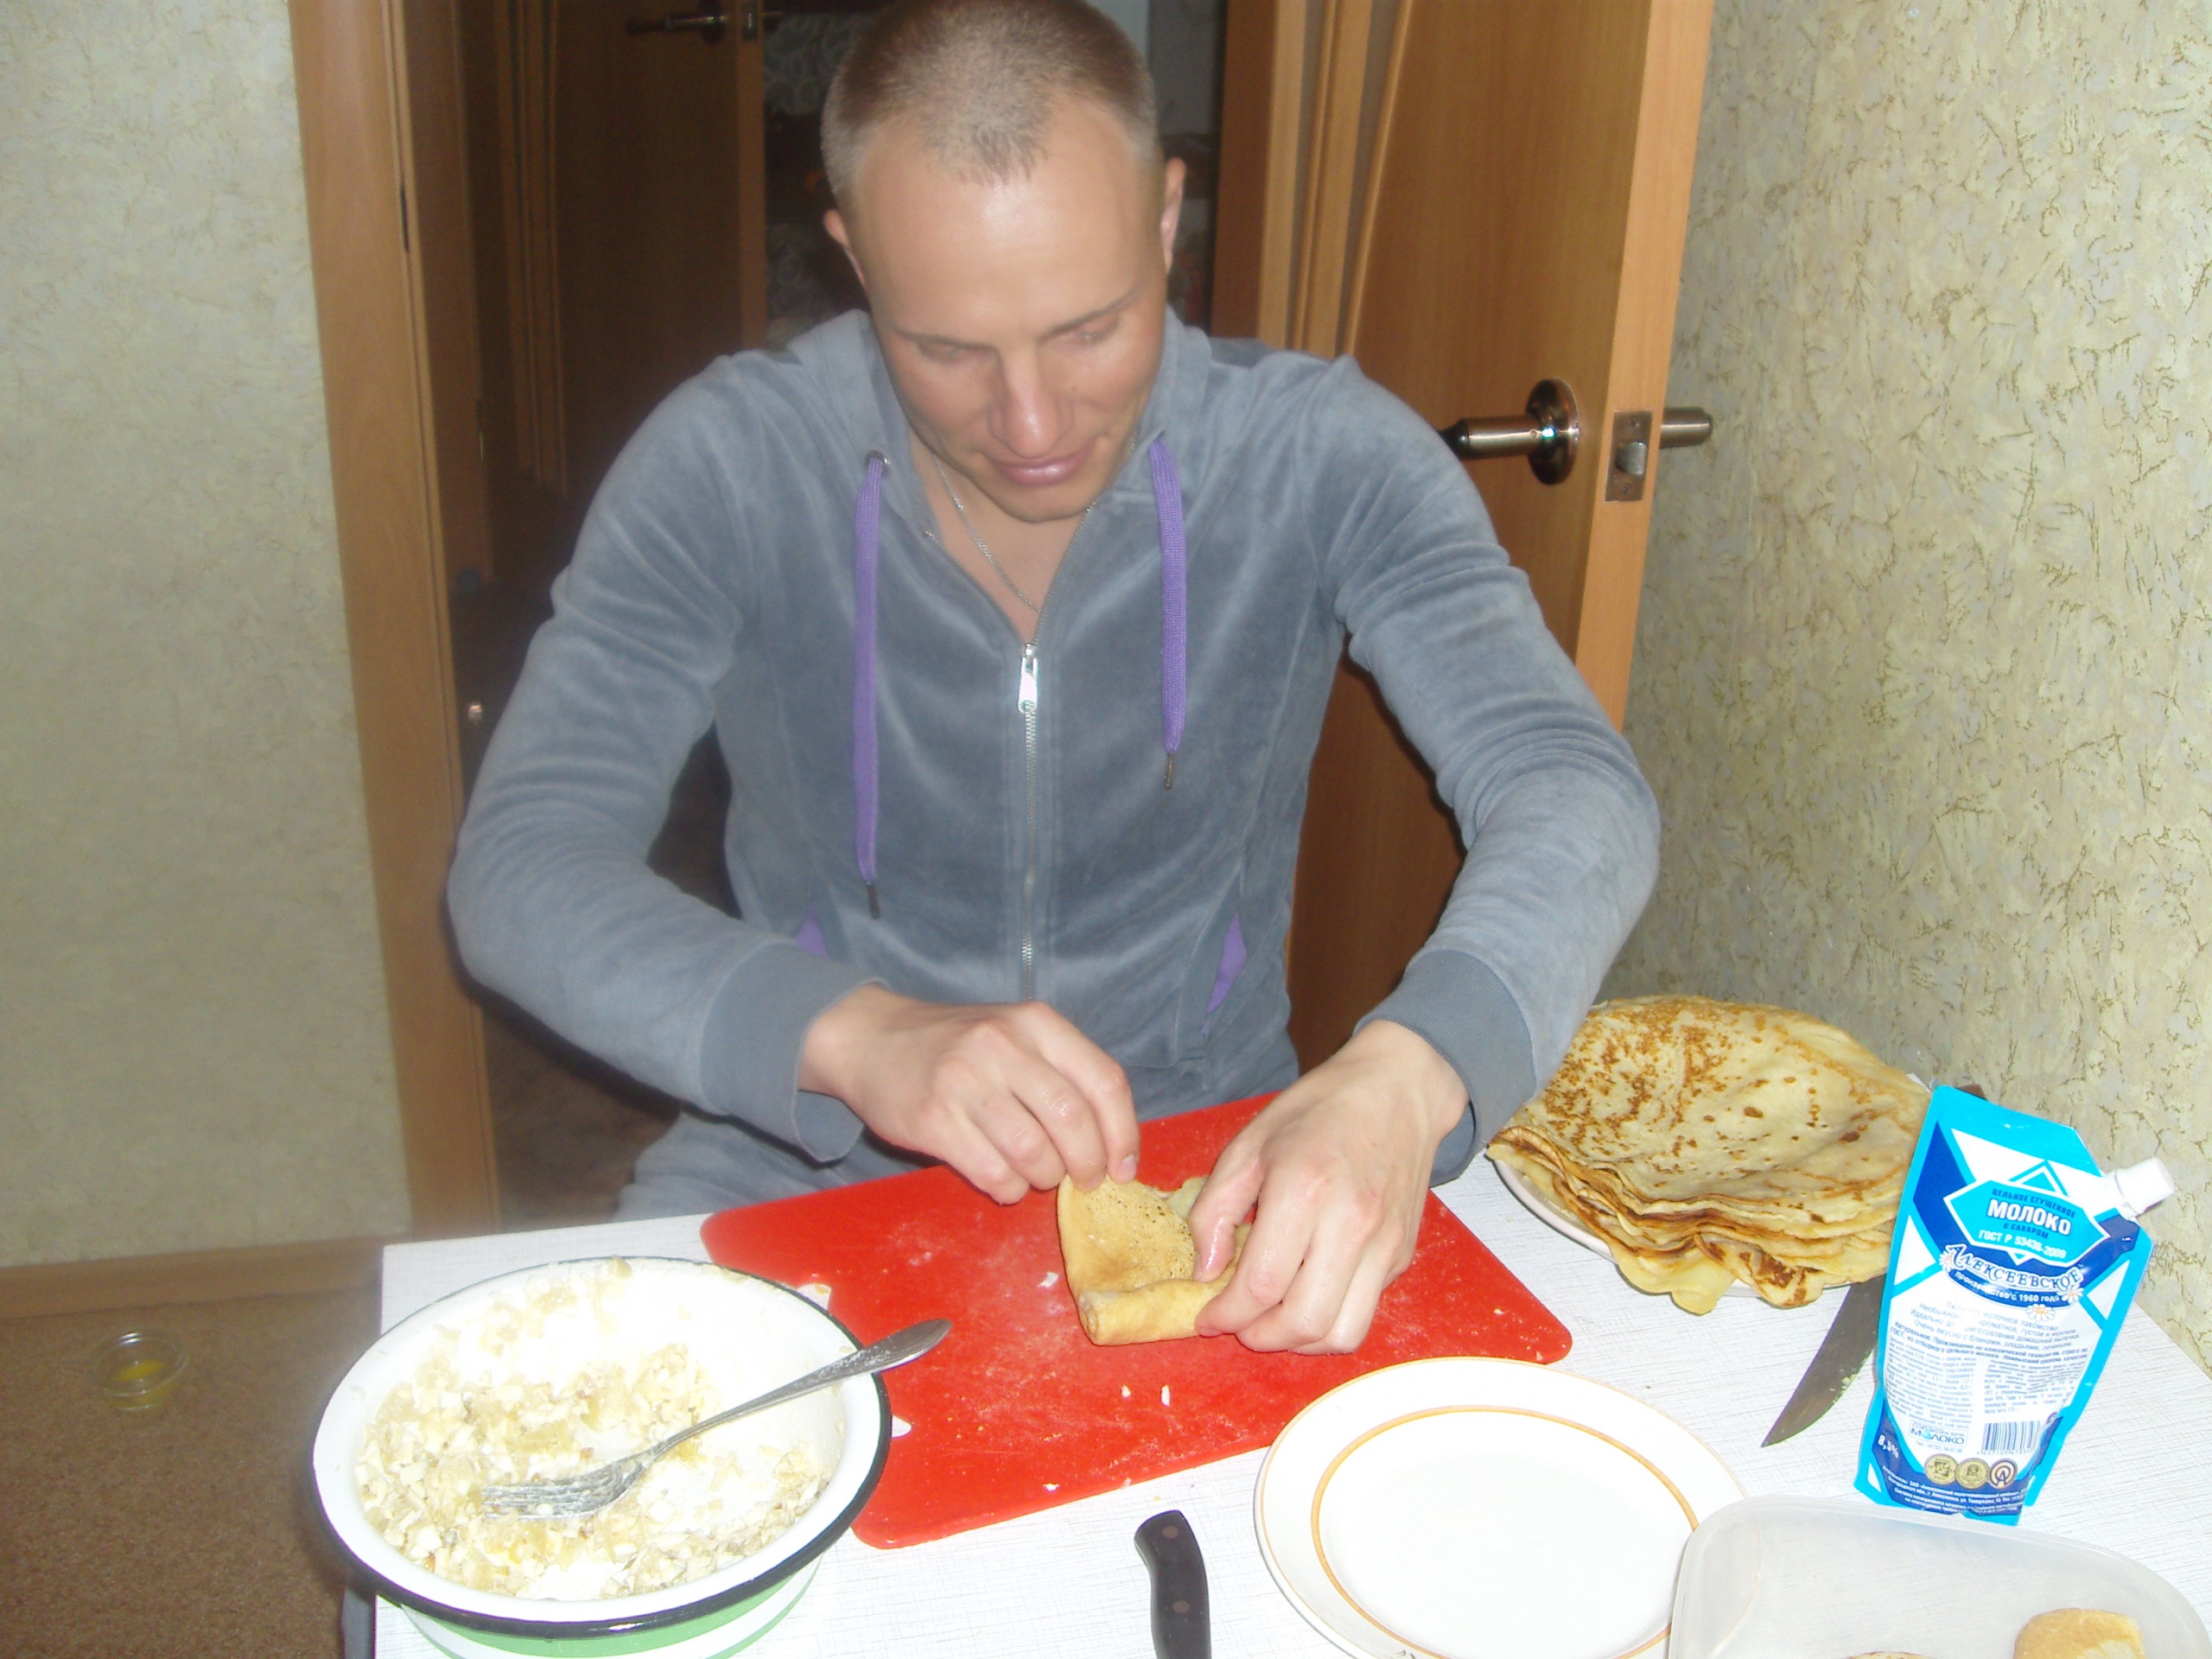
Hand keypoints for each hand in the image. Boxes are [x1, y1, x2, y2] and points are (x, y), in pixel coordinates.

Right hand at [799, 985, 1139, 1203]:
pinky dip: (1009, 1189)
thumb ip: (1062, 1076)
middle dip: (1087, 1164)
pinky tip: (1003, 1179)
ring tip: (1036, 1174)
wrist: (870, 1039)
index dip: (1123, 1133)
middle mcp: (1002, 1045)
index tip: (1123, 1167)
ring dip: (1044, 1178)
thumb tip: (1112, 1148)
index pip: (1104, 1081)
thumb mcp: (1014, 1036)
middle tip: (1083, 1180)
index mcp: (1036, 1022)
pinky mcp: (933, 1119)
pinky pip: (993, 1173)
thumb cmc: (957, 1046)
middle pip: (1072, 1120)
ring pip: (1034, 1153)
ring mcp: (964, 1081)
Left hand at [1185, 1020, 1466, 1352]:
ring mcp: (1384, 1244)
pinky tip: (1306, 1292)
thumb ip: (1215, 1210)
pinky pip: (1365, 1312)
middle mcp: (1350, 1224)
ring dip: (1299, 1341)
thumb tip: (1206, 1272)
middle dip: (1260, 1338)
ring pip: (1341, 1333)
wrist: (1397, 1090)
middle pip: (1303, 1322)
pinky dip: (1329, 1320)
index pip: (1261, 1285)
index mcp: (1303, 1190)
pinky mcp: (1402, 1255)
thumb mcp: (1249, 1145)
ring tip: (1273, 1320)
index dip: (1225, 1315)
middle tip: (1239, 1324)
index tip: (1206, 1317)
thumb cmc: (1317, 1111)